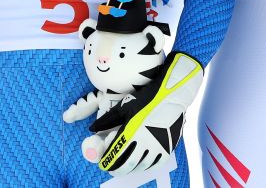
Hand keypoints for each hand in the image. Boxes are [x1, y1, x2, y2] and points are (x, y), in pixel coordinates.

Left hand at [90, 52, 202, 174]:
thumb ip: (107, 120)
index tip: (102, 163)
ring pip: (141, 166)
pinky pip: (154, 164)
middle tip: (111, 168)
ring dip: (130, 169)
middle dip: (117, 168)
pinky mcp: (167, 148)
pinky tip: (139, 164)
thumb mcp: (124, 107)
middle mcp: (145, 142)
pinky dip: (144, 166)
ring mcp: (157, 147)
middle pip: (128, 164)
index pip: (116, 152)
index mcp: (132, 131)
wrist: (172, 97)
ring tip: (123, 167)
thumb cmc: (147, 100)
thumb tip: (93, 128)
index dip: (108, 160)